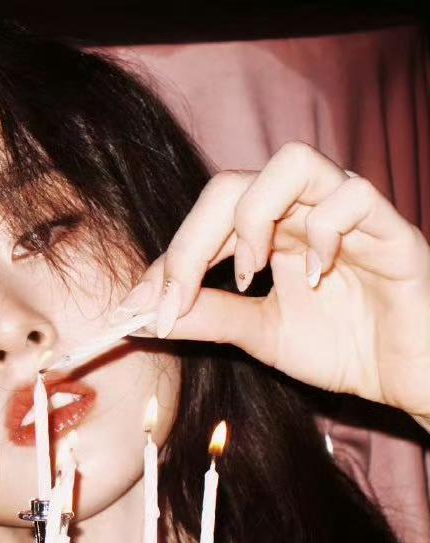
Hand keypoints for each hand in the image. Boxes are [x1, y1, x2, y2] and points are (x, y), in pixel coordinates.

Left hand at [111, 141, 429, 423]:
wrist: (415, 379)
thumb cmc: (349, 349)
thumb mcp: (262, 336)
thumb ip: (212, 317)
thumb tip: (143, 315)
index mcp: (273, 231)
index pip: (207, 218)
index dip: (168, 259)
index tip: (140, 307)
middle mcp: (306, 211)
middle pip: (232, 184)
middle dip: (192, 240)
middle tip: (178, 295)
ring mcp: (351, 215)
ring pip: (293, 163)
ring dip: (253, 216)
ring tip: (250, 273)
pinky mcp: (394, 230)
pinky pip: (353, 196)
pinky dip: (323, 231)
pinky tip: (317, 277)